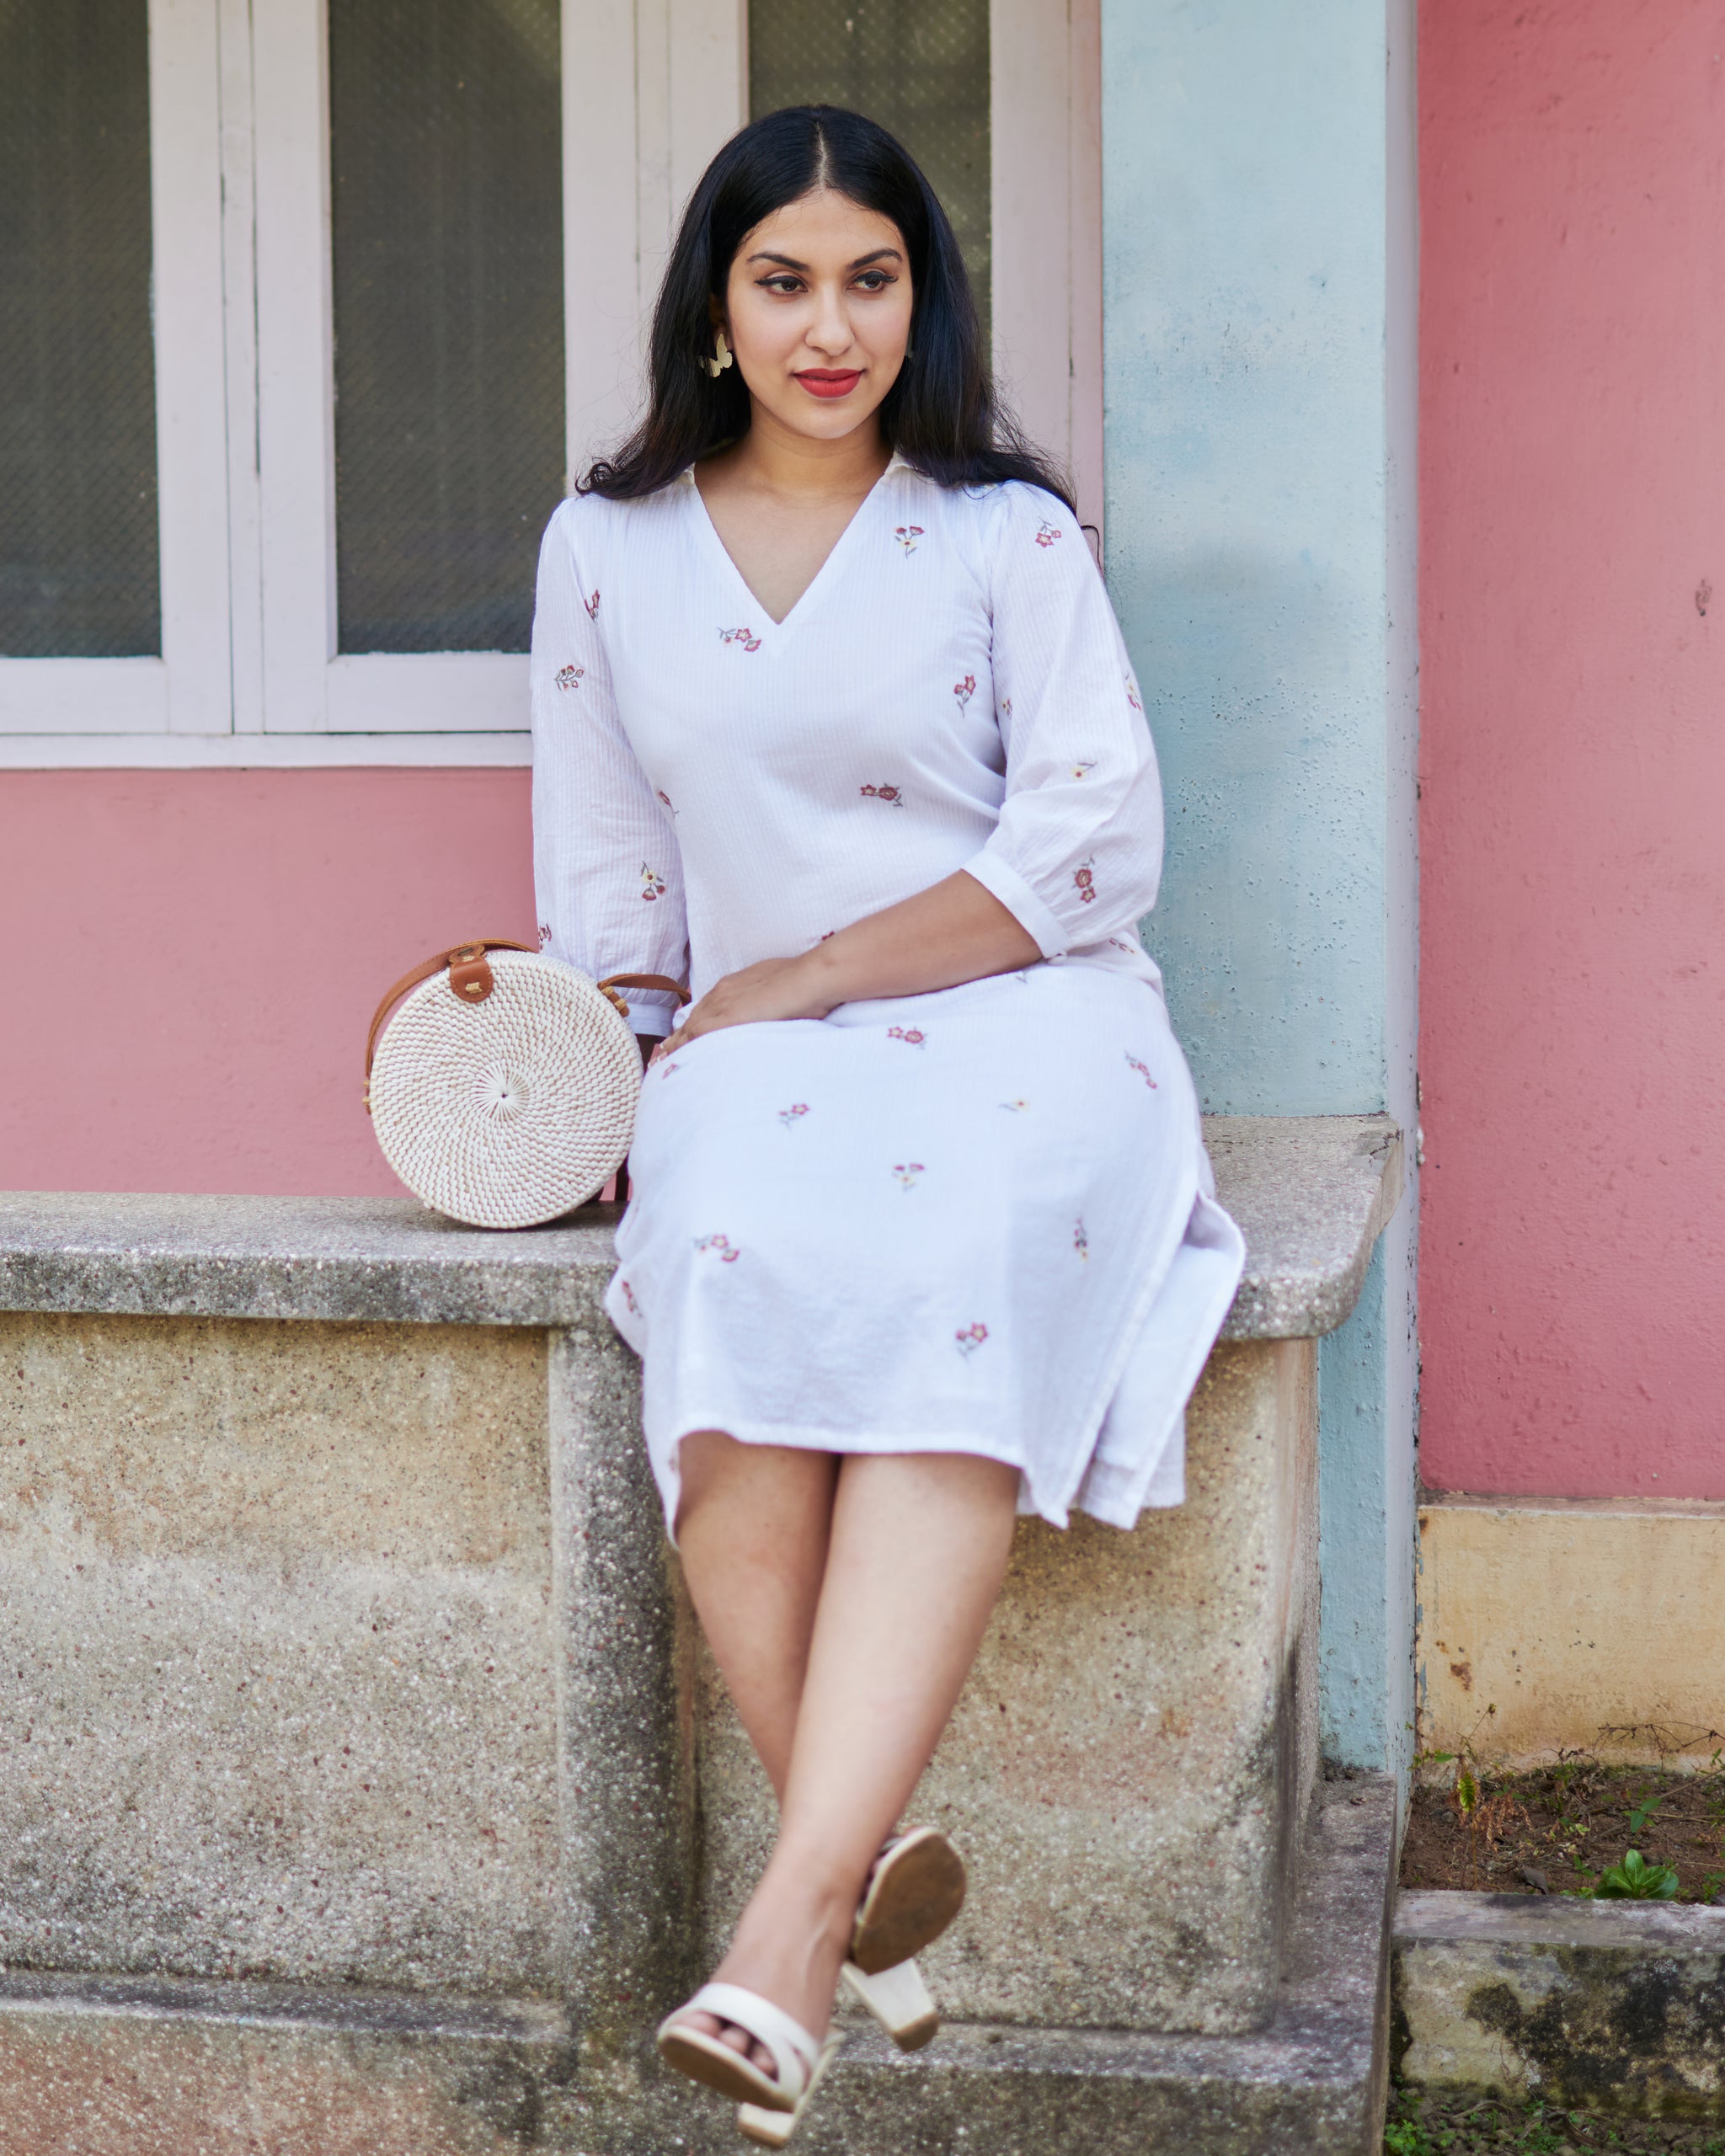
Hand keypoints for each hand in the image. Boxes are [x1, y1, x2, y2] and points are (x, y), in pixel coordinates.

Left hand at [651, 955, 833, 1058]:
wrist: (807, 979)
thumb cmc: (803, 982)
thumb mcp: (780, 984)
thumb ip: (768, 996)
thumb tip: (776, 1004)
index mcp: (734, 985)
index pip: (708, 1008)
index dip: (697, 1023)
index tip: (688, 1035)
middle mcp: (720, 993)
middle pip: (693, 1019)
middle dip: (680, 1036)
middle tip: (666, 1052)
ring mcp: (718, 1007)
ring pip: (688, 1030)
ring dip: (677, 1046)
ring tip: (664, 1062)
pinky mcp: (719, 1023)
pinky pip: (692, 1041)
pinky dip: (682, 1052)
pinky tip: (674, 1065)